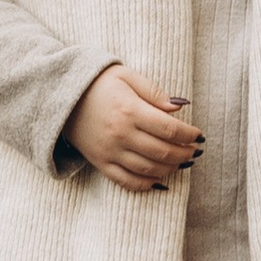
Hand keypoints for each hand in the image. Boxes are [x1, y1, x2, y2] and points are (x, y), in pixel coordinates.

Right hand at [64, 65, 202, 187]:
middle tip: (195, 150)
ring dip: (170, 169)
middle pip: (162, 151)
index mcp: (130, 110)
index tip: (199, 135)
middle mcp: (120, 134)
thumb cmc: (99, 83)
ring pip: (148, 169)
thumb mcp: (127, 76)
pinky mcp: (100, 163)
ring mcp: (110, 151)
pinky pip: (126, 181)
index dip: (188, 135)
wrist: (62, 96)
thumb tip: (179, 108)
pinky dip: (146, 184)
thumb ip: (154, 92)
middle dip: (184, 153)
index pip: (169, 129)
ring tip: (182, 163)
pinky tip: (159, 180)